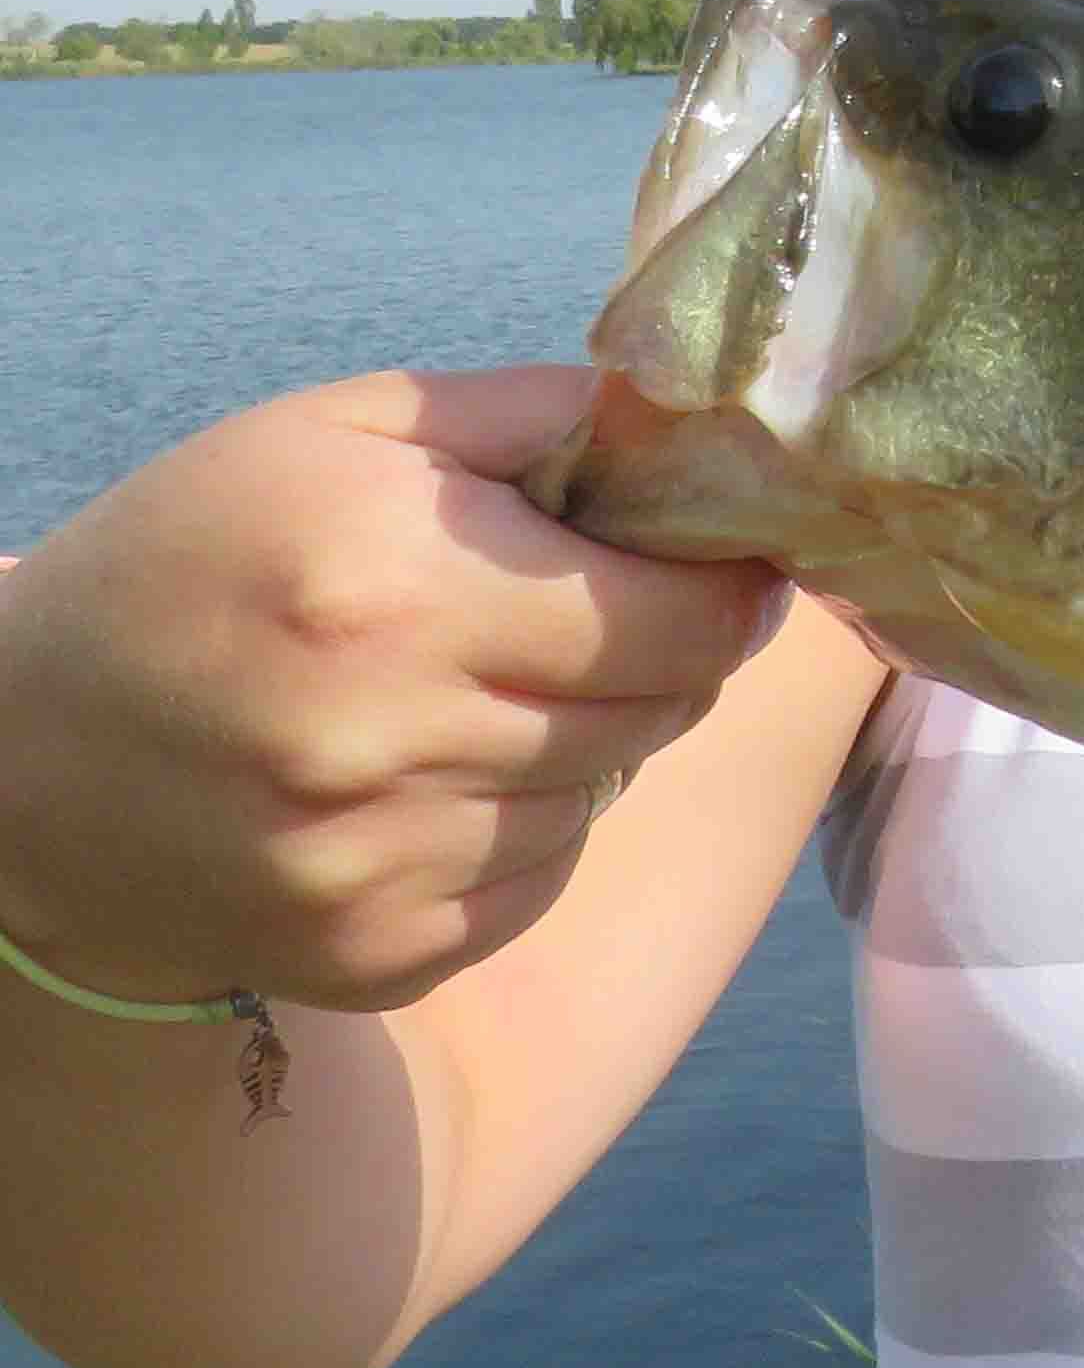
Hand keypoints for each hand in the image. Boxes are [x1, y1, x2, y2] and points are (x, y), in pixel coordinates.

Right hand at [0, 369, 788, 1016]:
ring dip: (583, 741)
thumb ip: (529, 413)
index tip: (722, 566)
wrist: (19, 761)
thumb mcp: (338, 433)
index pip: (683, 618)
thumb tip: (689, 419)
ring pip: (603, 794)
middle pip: (660, 707)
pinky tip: (430, 782)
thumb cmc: (193, 563)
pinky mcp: (378, 953)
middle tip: (592, 620)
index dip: (728, 588)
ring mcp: (383, 865)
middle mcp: (392, 741)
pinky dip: (520, 828)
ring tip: (476, 697)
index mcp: (399, 591)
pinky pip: (537, 878)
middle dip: (659, 654)